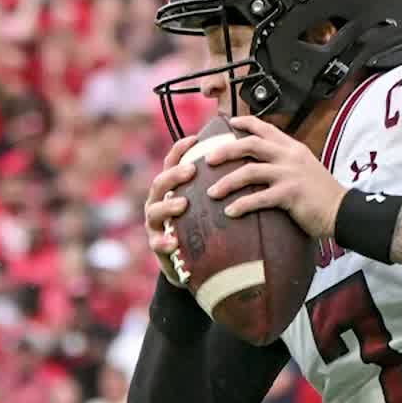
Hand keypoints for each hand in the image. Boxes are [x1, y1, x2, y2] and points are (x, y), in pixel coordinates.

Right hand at [146, 133, 202, 283]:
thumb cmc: (201, 227)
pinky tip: (173, 242)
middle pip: (160, 183)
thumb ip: (216, 186)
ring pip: (155, 211)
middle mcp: (158, 202)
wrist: (190, 263)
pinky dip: (164, 242)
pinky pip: (158, 244)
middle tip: (191, 170)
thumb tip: (246, 161)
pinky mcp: (157, 247)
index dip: (179, 150)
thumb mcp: (208, 204)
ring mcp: (155, 225)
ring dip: (168, 206)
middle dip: (174, 176)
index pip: (171, 164)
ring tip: (183, 204)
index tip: (194, 139)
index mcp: (170, 189)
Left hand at [204, 114, 345, 237]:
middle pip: (250, 145)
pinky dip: (242, 205)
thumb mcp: (306, 168)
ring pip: (249, 171)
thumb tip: (263, 164)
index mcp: (293, 148)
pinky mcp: (290, 194)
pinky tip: (230, 212)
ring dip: (227, 182)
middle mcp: (289, 156)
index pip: (265, 128)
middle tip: (207, 160)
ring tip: (212, 192)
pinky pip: (259, 198)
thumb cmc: (323, 194)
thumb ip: (286, 161)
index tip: (228, 123)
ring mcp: (290, 174)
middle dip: (225, 150)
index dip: (245, 123)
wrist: (343, 211)